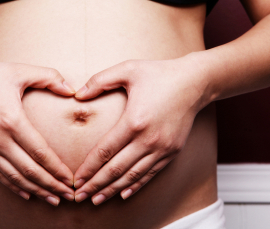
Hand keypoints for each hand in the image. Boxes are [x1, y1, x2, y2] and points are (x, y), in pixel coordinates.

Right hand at [0, 59, 75, 205]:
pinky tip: (28, 193)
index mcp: (12, 120)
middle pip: (30, 170)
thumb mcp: (20, 70)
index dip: (57, 169)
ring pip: (15, 177)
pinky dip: (15, 186)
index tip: (71, 179)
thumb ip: (49, 77)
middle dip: (52, 185)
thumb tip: (73, 90)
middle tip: (69, 195)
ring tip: (53, 199)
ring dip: (36, 190)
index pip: (40, 152)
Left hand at [73, 56, 208, 204]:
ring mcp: (162, 148)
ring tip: (96, 200)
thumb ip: (99, 80)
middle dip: (95, 185)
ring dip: (112, 190)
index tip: (75, 180)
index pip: (104, 151)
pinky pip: (150, 173)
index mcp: (134, 121)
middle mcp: (148, 140)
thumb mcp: (127, 69)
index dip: (88, 168)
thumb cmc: (159, 73)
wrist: (195, 81)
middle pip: (116, 169)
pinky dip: (135, 185)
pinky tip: (124, 194)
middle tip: (78, 196)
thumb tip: (77, 94)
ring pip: (132, 176)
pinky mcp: (172, 151)